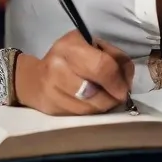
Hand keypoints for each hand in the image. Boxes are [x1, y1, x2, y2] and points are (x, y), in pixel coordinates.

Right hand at [14, 30, 133, 114]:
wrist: (34, 78)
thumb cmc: (69, 58)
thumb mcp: (91, 45)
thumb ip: (113, 56)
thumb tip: (127, 78)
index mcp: (70, 47)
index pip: (101, 66)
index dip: (117, 81)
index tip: (124, 87)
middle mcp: (57, 67)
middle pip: (94, 91)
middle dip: (112, 97)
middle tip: (118, 95)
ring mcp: (52, 90)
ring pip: (88, 108)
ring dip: (103, 106)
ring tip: (106, 99)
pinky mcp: (51, 109)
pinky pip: (79, 116)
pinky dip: (91, 113)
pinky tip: (92, 104)